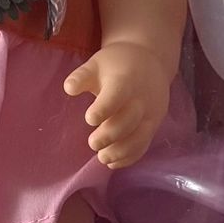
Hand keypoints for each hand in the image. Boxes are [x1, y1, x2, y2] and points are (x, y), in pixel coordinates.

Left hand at [63, 41, 170, 169]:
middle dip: (110, 135)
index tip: (89, 119)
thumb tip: (69, 88)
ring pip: (140, 137)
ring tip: (102, 158)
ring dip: (121, 151)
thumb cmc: (116, 64)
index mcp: (126, 80)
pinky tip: (114, 162)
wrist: (150, 61)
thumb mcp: (97, 63)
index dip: (104, 109)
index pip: (117, 95)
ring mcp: (151, 113)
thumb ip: (82, 76)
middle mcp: (142, 99)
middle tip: (92, 143)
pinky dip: (130, 156)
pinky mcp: (155, 124)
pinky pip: (145, 144)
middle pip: (129, 120)